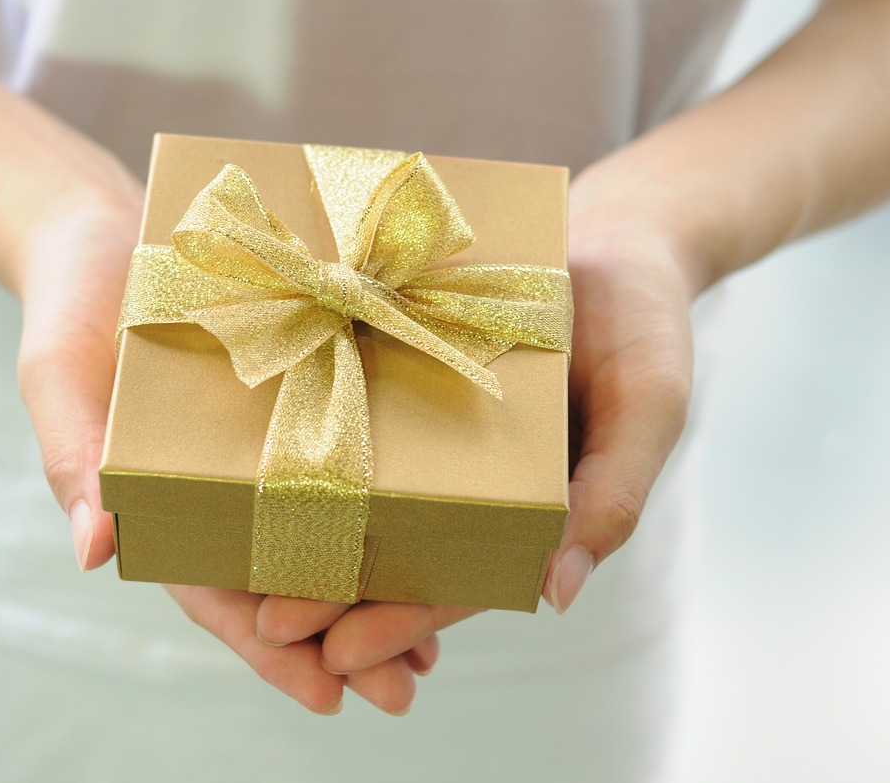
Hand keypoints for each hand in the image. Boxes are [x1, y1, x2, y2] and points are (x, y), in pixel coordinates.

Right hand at [10, 188, 437, 715]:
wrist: (104, 233)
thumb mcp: (60, 381)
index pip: (216, 594)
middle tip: (409, 686)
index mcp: (162, 504)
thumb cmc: (70, 311)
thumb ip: (76, 462)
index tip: (327, 698)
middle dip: (346, 637)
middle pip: (288, 579)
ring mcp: (266, 444)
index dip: (270, 649)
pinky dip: (391, 494)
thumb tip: (95, 553)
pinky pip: (349, 452)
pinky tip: (442, 518)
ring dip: (379, 583)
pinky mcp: (303, 390)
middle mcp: (222, 486)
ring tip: (438, 637)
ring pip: (327, 531)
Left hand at [233, 188, 698, 704]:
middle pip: (398, 549)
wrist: (621, 234)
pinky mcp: (407, 369)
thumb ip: (614, 497)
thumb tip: (556, 595)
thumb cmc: (647, 325)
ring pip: (366, 495)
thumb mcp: (649, 407)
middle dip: (335, 596)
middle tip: (268, 627)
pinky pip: (358, 415)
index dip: (404, 622)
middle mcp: (475, 478)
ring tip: (240, 570)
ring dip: (310, 532)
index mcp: (533, 509)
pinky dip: (314, 446)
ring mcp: (437, 428)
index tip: (340, 655)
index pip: (462, 580)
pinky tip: (256, 465)